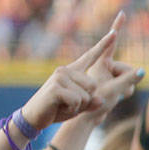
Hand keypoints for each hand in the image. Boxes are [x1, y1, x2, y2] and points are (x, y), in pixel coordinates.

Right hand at [20, 15, 129, 129]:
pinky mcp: (56, 87)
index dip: (103, 45)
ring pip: (86, 96)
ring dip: (78, 107)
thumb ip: (91, 103)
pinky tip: (59, 107)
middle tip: (69, 103)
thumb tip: (101, 100)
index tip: (114, 33)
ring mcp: (60, 77)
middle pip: (93, 86)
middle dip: (86, 101)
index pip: (90, 56)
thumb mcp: (79, 106)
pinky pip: (77, 101)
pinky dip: (71, 109)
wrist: (35, 116)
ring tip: (63, 105)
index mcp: (73, 71)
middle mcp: (66, 70)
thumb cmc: (57, 110)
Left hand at [77, 13, 143, 123]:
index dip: (116, 28)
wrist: (87, 118)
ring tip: (111, 97)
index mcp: (101, 63)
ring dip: (124, 89)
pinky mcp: (112, 84)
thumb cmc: (95, 103)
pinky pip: (126, 86)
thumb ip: (129, 80)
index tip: (121, 14)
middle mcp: (105, 66)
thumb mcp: (112, 90)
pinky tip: (115, 98)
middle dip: (125, 80)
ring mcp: (109, 75)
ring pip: (128, 79)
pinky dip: (124, 92)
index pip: (110, 44)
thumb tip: (142, 72)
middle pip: (126, 68)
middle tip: (113, 92)